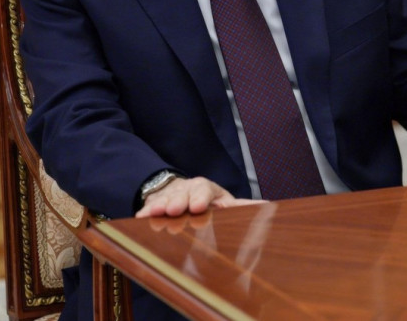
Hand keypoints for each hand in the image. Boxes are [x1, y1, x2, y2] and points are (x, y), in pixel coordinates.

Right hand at [135, 176, 263, 217]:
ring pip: (165, 198)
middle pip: (183, 193)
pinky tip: (140, 216)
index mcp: (206, 189)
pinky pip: (149, 204)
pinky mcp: (155, 202)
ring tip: (154, 214)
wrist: (183, 195)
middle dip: (178, 201)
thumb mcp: (225, 203)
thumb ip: (241, 206)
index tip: (198, 206)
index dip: (201, 198)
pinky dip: (145, 210)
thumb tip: (267, 205)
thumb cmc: (209, 203)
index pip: (204, 190)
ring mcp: (170, 195)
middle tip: (175, 210)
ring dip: (160, 206)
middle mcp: (187, 189)